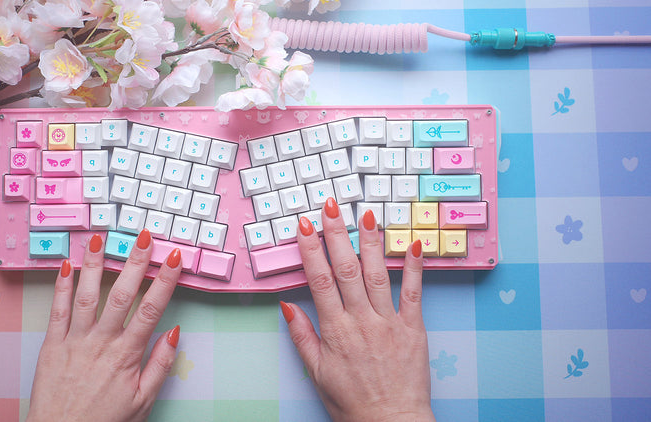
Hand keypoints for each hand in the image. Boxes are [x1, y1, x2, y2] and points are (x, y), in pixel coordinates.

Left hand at [27, 229, 180, 421]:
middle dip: (134, 262)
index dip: (164, 281)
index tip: (173, 258)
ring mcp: (75, 341)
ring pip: (87, 296)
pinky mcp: (52, 345)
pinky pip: (58, 311)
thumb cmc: (103, 421)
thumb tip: (174, 333)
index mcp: (126, 355)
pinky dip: (62, 286)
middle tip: (143, 236)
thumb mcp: (143, 400)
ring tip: (101, 240)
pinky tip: (67, 265)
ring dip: (95, 265)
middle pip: (122, 295)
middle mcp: (101, 343)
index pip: (150, 310)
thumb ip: (160, 365)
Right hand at [282, 198, 433, 421]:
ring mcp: (389, 323)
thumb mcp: (316, 372)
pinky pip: (414, 292)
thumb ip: (302, 336)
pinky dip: (415, 267)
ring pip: (378, 275)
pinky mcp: (413, 328)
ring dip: (371, 242)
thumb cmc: (352, 401)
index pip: (320, 281)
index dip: (311, 250)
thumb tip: (287, 305)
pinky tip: (412, 243)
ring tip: (366, 215)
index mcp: (335, 331)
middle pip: (346, 270)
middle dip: (337, 234)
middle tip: (331, 206)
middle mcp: (361, 321)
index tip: (304, 226)